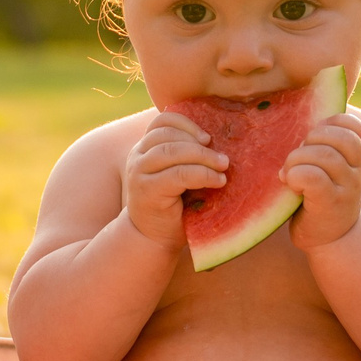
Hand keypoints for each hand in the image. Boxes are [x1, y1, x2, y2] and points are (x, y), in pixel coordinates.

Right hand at [121, 112, 226, 250]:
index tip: (208, 138)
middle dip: (199, 144)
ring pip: (172, 152)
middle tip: (223, 158)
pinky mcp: (147, 191)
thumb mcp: (178, 174)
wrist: (153, 239)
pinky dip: (202, 174)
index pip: (162, 121)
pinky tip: (217, 181)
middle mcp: (137, 157)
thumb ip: (186, 156)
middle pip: (168, 135)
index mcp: (145, 148)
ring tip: (223, 166)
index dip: (186, 124)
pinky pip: (178, 175)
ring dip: (203, 157)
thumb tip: (218, 139)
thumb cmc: (173, 206)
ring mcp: (139, 173)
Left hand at [285, 111, 360, 248]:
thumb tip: (297, 103)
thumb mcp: (325, 165)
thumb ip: (320, 142)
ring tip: (288, 173)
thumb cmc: (319, 194)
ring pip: (325, 156)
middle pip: (341, 137)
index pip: (354, 126)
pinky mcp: (330, 204)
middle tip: (296, 156)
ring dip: (298, 159)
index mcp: (356, 156)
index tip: (312, 137)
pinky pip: (314, 177)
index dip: (331, 124)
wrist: (329, 238)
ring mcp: (347, 188)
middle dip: (312, 139)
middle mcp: (357, 170)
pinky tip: (289, 183)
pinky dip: (296, 175)